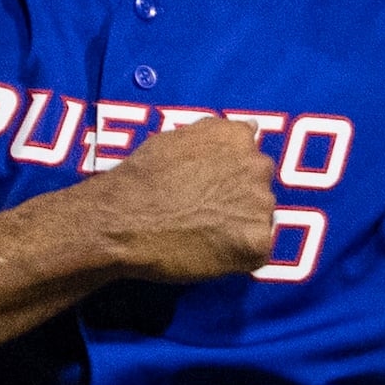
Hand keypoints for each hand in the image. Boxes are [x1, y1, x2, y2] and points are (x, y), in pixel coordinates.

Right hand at [82, 115, 275, 281]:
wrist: (124, 220)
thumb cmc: (142, 178)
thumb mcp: (178, 138)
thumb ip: (218, 134)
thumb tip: (252, 128)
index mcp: (239, 138)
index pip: (250, 160)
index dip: (229, 179)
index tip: (207, 191)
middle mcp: (258, 167)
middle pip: (259, 189)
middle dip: (238, 202)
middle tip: (203, 214)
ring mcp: (261, 206)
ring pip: (259, 220)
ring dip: (239, 228)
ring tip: (203, 234)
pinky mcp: (257, 244)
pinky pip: (256, 252)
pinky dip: (237, 256)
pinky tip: (209, 252)